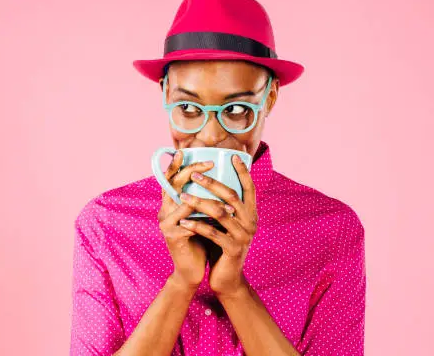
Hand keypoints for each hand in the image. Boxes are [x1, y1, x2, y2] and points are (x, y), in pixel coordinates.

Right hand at [157, 150, 214, 289]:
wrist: (191, 269)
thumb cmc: (199, 239)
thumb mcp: (201, 215)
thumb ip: (203, 198)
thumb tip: (220, 177)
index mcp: (170, 203)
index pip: (170, 178)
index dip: (177, 164)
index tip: (188, 150)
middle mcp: (164, 210)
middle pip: (173, 183)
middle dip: (191, 171)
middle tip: (209, 163)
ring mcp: (166, 223)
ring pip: (183, 202)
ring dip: (205, 197)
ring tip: (225, 195)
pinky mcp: (172, 237)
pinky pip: (189, 223)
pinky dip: (205, 219)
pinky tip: (219, 218)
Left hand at [178, 154, 257, 297]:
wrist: (227, 278)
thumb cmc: (222, 245)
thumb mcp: (226, 223)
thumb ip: (224, 205)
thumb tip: (211, 179)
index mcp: (251, 213)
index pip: (249, 187)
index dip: (242, 171)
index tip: (231, 155)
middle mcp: (251, 222)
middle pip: (231, 196)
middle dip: (211, 182)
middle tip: (194, 173)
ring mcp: (243, 236)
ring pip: (220, 212)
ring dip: (199, 202)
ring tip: (182, 195)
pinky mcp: (233, 249)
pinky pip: (213, 233)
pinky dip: (197, 225)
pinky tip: (183, 220)